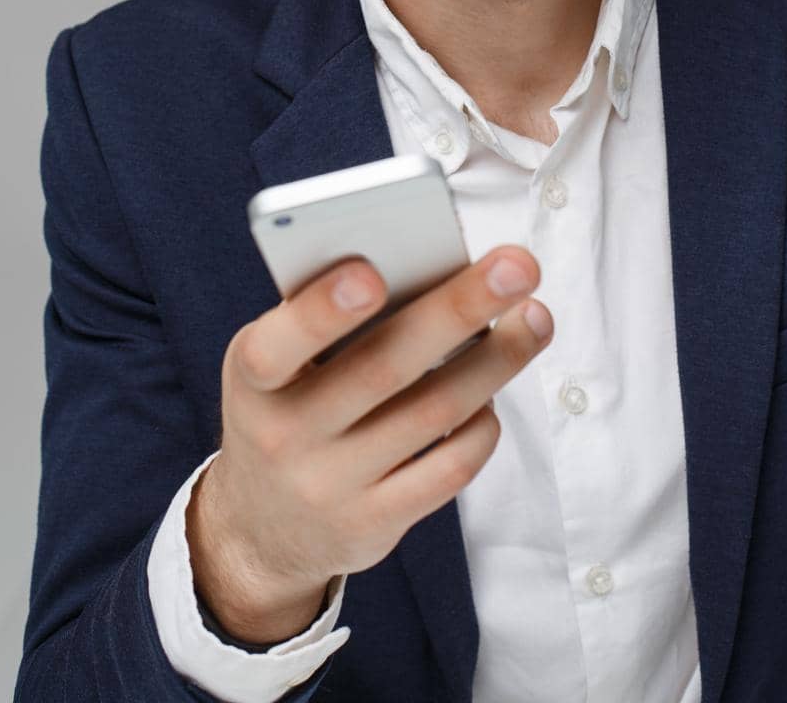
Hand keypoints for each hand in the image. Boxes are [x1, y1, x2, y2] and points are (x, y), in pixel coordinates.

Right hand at [188, 245, 552, 643]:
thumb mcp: (276, 363)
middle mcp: (284, 436)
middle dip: (458, 309)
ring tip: (535, 318)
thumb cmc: (286, 405)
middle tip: (519, 265)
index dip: (321, 311)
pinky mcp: (374, 525)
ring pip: (432, 413)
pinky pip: (448, 470)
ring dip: (496, 360)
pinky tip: (495, 390)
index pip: (276, 346)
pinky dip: (482, 423)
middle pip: (384, 367)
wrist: (261, 527)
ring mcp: (330, 487)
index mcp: (251, 377)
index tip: (372, 272)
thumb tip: (425, 259)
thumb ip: (326, 315)